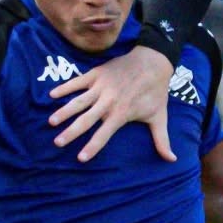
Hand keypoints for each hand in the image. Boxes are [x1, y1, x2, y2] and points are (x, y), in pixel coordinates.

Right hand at [49, 45, 175, 163]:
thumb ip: (162, 140)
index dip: (92, 147)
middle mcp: (108, 101)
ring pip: (78, 101)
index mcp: (121, 113)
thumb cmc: (155, 92)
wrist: (153, 62)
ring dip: (64, 112)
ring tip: (51, 122)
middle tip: (57, 142)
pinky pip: (77, 82)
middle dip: (71, 132)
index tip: (80, 158)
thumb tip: (171, 160)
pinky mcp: (96, 74)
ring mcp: (101, 86)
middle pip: (86, 120)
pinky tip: (51, 95)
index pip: (103, 134)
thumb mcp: (159, 117)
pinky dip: (64, 88)